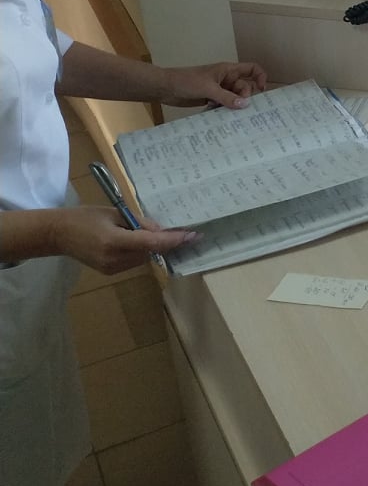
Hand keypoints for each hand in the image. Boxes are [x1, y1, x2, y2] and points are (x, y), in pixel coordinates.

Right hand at [52, 207, 198, 273]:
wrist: (57, 234)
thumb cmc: (85, 217)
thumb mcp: (114, 213)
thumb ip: (140, 222)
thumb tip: (163, 231)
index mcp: (114, 241)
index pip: (151, 243)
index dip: (173, 240)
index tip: (193, 236)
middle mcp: (114, 259)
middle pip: (150, 252)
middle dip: (163, 241)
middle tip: (174, 229)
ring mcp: (111, 269)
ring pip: (144, 258)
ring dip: (151, 246)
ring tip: (140, 232)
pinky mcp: (110, 272)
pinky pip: (134, 261)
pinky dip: (140, 252)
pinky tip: (133, 240)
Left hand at [163, 61, 267, 108]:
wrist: (165, 87)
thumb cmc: (186, 81)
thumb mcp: (208, 88)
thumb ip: (227, 97)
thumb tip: (245, 105)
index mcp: (228, 70)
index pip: (251, 69)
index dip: (260, 77)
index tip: (261, 90)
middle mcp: (226, 79)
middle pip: (245, 87)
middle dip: (244, 98)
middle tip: (239, 108)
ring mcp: (219, 90)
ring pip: (235, 98)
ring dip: (234, 106)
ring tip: (233, 115)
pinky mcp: (211, 99)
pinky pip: (225, 105)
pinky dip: (226, 110)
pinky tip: (223, 117)